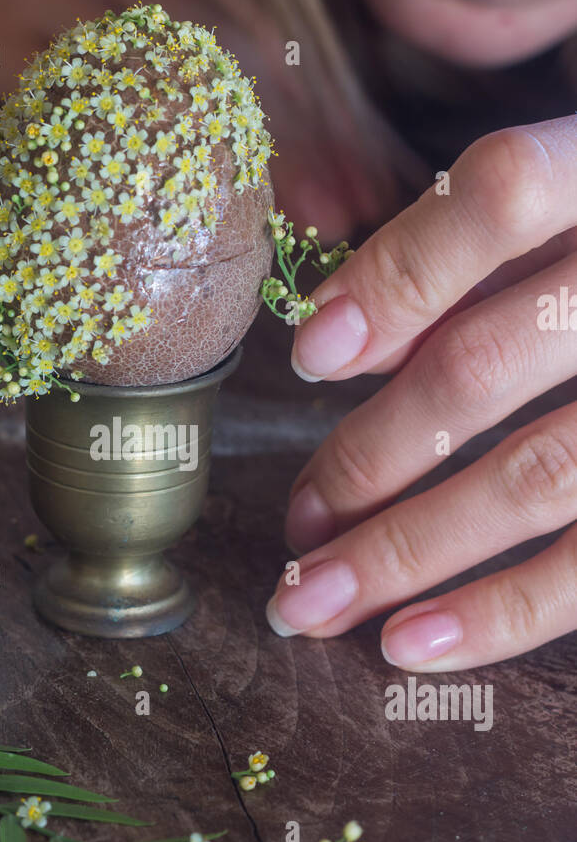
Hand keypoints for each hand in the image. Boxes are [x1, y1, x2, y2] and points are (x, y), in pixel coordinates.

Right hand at [0, 0, 375, 236]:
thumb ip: (170, 47)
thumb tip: (251, 144)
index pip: (259, 28)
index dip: (318, 109)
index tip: (362, 177)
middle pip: (233, 52)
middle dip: (300, 139)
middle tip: (344, 209)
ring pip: (169, 77)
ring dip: (238, 157)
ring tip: (290, 218)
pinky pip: (80, 104)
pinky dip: (132, 160)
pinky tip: (170, 206)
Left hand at [267, 116, 576, 670]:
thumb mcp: (572, 217)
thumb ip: (476, 255)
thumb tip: (344, 349)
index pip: (505, 196)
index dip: (399, 275)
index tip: (311, 357)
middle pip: (489, 362)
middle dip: (368, 457)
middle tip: (293, 527)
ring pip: (535, 477)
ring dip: (405, 550)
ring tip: (312, 602)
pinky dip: (499, 614)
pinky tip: (410, 645)